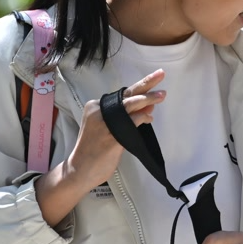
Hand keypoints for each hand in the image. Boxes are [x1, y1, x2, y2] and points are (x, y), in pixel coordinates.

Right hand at [38, 70, 164, 226]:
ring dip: (148, 99)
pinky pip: (131, 123)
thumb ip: (129, 118)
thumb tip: (149, 107)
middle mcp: (99, 111)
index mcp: (96, 107)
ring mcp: (105, 123)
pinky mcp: (111, 135)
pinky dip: (142, 119)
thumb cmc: (96, 150)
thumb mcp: (113, 129)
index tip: (154, 82)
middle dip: (146, 83)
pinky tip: (149, 118)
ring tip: (162, 95)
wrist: (80, 169)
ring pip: (130, 105)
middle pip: (127, 95)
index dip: (140, 90)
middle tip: (161, 74)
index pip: (122, 96)